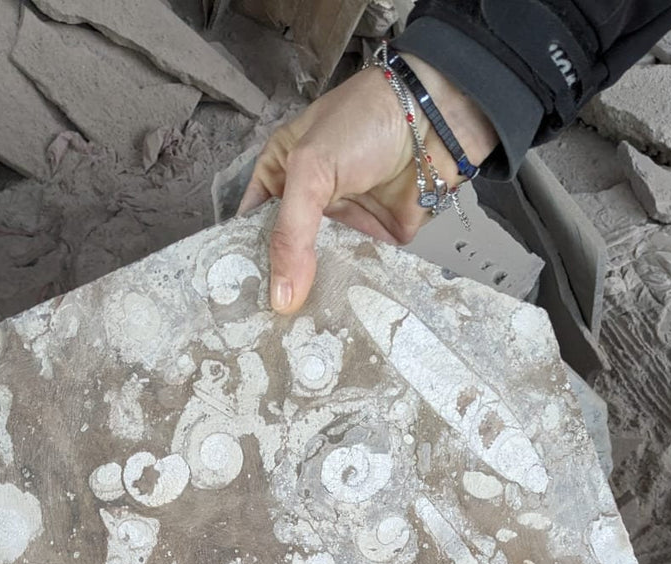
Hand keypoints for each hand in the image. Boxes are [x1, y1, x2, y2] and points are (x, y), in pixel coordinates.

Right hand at [238, 56, 497, 314]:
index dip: (243, 262)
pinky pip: (360, 275)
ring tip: (299, 338)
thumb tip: (281, 299)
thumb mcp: (311, 169)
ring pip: (322, 272)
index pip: (252, 227)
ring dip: (316, 299)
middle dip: (280, 290)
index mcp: (281, 178)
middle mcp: (309, 206)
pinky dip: (354, 295)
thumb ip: (291, 233)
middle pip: (286, 258)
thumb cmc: (361, 124)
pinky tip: (340, 324)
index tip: (238, 304)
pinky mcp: (378, 242)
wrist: (432, 117)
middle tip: (267, 334)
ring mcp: (344, 225)